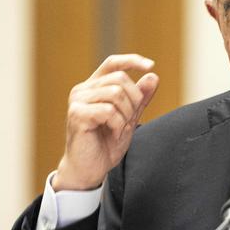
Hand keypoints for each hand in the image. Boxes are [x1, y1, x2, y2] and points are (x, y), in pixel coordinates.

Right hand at [52, 54, 159, 190]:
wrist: (91, 168)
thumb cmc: (106, 143)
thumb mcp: (130, 117)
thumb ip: (140, 98)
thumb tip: (152, 76)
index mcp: (94, 87)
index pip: (113, 63)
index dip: (132, 60)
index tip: (150, 65)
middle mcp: (83, 90)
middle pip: (120, 79)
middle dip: (134, 100)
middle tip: (130, 121)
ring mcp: (77, 101)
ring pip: (116, 93)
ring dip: (126, 114)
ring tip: (120, 129)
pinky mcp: (77, 115)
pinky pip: (108, 110)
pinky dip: (118, 124)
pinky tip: (113, 134)